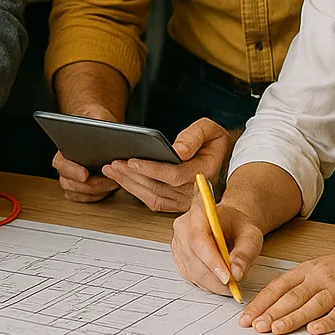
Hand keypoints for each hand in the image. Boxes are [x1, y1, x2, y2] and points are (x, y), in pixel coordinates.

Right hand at [51, 102, 121, 201]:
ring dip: (96, 191)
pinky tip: (110, 188)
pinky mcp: (82, 188)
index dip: (71, 170)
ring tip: (114, 182)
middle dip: (90, 185)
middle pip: (68, 183)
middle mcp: (65, 166)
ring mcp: (72, 178)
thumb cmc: (97, 122)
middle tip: (109, 180)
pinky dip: (97, 197)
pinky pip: (84, 199)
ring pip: (76, 193)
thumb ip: (97, 118)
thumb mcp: (98, 116)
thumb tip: (100, 123)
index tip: (85, 174)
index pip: (60, 163)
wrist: (101, 129)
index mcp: (63, 149)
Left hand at [100, 118, 233, 212]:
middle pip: (159, 188)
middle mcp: (195, 191)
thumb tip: (178, 150)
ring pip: (153, 197)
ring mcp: (185, 201)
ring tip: (112, 170)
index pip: (175, 175)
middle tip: (114, 163)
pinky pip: (153, 202)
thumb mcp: (209, 129)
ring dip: (130, 184)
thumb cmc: (213, 142)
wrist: (221, 157)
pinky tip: (122, 180)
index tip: (133, 161)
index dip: (152, 169)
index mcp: (205, 172)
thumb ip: (194, 137)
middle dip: (133, 175)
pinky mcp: (176, 204)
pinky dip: (135, 191)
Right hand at [171, 193, 263, 296]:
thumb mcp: (250, 236)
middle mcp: (183, 226)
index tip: (227, 277)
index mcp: (199, 212)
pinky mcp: (179, 256)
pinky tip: (219, 282)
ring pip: (192, 270)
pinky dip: (206, 283)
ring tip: (230, 284)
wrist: (231, 224)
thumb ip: (245, 253)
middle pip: (193, 257)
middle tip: (234, 286)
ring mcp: (178, 242)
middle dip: (215, 277)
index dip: (212, 261)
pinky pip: (190, 275)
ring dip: (212, 283)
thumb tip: (236, 272)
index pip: (199, 239)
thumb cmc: (239, 226)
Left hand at [237, 240, 334, 334]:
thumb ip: (300, 284)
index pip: (278, 286)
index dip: (261, 302)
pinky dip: (328, 322)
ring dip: (293, 318)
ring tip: (276, 330)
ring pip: (312, 304)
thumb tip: (274, 303)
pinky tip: (315, 330)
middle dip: (271, 312)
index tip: (246, 316)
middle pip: (292, 296)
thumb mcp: (321, 268)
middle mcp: (321, 277)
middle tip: (255, 326)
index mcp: (309, 269)